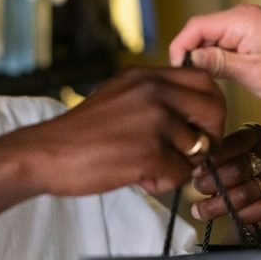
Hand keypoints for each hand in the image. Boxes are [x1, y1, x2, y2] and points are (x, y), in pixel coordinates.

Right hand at [19, 66, 225, 196]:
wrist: (45, 153)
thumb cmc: (80, 133)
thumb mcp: (119, 96)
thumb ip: (154, 97)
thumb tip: (191, 116)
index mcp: (147, 76)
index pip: (205, 80)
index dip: (211, 107)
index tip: (198, 127)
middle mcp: (154, 92)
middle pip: (215, 110)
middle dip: (209, 138)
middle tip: (190, 154)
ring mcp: (153, 121)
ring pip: (199, 148)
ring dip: (180, 166)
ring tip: (148, 168)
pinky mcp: (150, 153)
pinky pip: (181, 174)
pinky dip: (164, 183)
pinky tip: (140, 178)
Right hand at [168, 3, 260, 103]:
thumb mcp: (252, 73)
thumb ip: (217, 63)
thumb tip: (188, 59)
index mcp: (241, 20)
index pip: (195, 27)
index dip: (181, 48)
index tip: (179, 73)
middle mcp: (242, 15)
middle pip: (200, 31)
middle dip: (191, 54)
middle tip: (193, 82)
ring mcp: (246, 23)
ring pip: (210, 38)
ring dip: (205, 58)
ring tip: (208, 81)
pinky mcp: (250, 33)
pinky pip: (223, 41)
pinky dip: (217, 57)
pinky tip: (221, 75)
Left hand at [188, 123, 260, 241]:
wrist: (255, 202)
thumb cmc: (233, 176)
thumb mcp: (222, 162)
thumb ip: (213, 161)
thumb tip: (194, 170)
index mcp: (256, 134)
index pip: (236, 141)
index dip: (215, 158)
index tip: (196, 171)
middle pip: (240, 168)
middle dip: (214, 181)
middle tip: (197, 189)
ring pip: (247, 191)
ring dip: (220, 204)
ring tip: (200, 210)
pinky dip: (242, 214)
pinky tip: (229, 217)